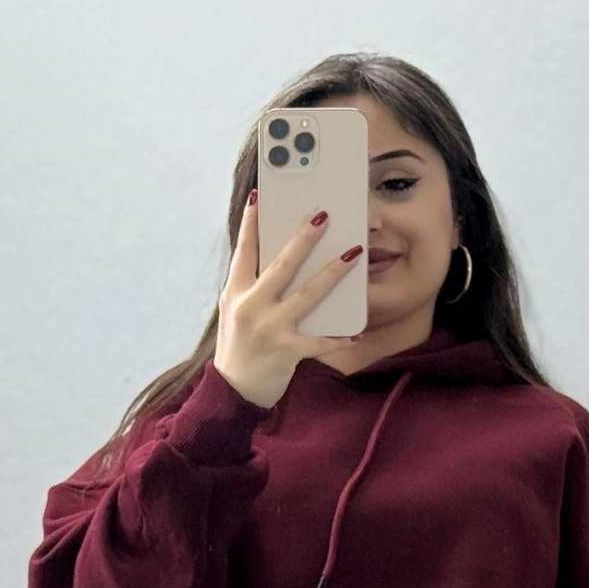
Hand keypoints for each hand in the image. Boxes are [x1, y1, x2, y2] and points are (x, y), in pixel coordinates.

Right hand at [214, 190, 364, 409]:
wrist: (232, 391)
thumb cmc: (238, 347)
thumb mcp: (235, 312)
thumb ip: (251, 286)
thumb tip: (274, 258)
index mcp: (235, 292)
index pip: (243, 251)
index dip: (250, 223)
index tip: (259, 196)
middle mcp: (250, 307)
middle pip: (281, 265)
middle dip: (304, 239)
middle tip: (323, 216)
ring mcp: (269, 329)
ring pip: (307, 295)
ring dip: (332, 272)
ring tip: (353, 253)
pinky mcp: (287, 351)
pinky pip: (319, 341)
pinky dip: (339, 338)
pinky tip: (356, 332)